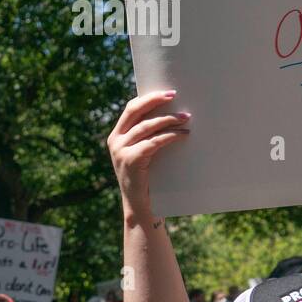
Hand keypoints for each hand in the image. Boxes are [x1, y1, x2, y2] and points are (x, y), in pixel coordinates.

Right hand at [107, 91, 189, 219]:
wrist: (143, 209)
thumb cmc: (150, 180)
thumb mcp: (145, 155)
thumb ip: (149, 138)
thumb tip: (174, 116)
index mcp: (117, 137)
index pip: (131, 109)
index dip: (149, 98)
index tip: (168, 93)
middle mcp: (115, 142)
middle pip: (135, 111)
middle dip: (156, 101)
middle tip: (176, 96)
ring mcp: (120, 152)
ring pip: (147, 126)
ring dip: (169, 120)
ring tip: (186, 119)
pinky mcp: (131, 161)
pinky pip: (153, 142)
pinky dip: (170, 136)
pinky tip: (183, 135)